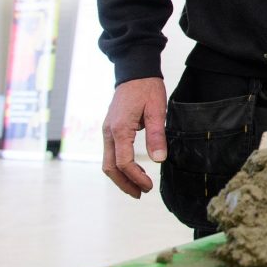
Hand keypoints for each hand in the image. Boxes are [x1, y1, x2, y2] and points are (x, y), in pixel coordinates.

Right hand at [101, 77, 166, 198]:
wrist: (134, 72)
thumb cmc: (147, 89)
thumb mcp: (157, 110)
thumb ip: (156, 135)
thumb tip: (159, 160)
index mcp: (119, 129)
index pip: (123, 162)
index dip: (135, 177)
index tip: (149, 186)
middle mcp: (108, 132)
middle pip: (110, 167)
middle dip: (125, 183)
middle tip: (141, 194)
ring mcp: (107, 131)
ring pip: (108, 162)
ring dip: (121, 177)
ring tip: (137, 188)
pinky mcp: (110, 129)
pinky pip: (110, 153)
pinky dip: (119, 167)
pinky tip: (132, 172)